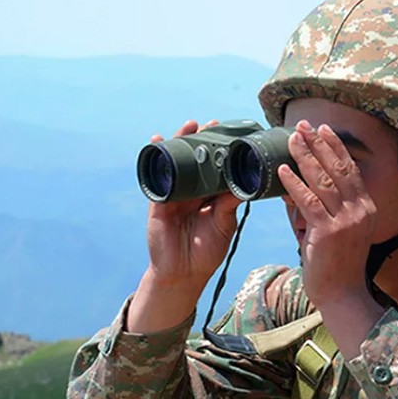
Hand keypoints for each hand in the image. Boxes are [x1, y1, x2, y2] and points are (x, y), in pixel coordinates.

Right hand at [129, 120, 242, 332]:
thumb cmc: (206, 252)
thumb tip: (241, 185)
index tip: (232, 134)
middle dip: (203, 141)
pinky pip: (157, 176)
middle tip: (212, 123)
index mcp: (210, 198)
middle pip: (197, 161)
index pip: (217, 170)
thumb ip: (228, 206)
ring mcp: (175, 195)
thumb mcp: (223, 225)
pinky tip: (157, 141)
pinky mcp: (159, 201)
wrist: (184, 274)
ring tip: (189, 125)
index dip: (223, 153)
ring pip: (178, 164)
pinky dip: (157, 158)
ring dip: (181, 143)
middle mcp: (193, 193)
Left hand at [277, 122, 384, 356]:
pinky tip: (282, 171)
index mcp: (366, 208)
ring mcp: (346, 221)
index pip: (351, 170)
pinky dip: (294, 184)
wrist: (343, 295)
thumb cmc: (337, 265)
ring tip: (292, 140)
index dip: (336, 147)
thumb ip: (323, 209)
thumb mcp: (338, 231)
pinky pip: (308, 202)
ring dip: (305, 157)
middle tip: (303, 126)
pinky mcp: (328, 232)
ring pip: (323, 180)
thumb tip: (296, 189)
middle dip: (319, 144)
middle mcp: (360, 211)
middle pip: (338, 169)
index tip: (323, 129)